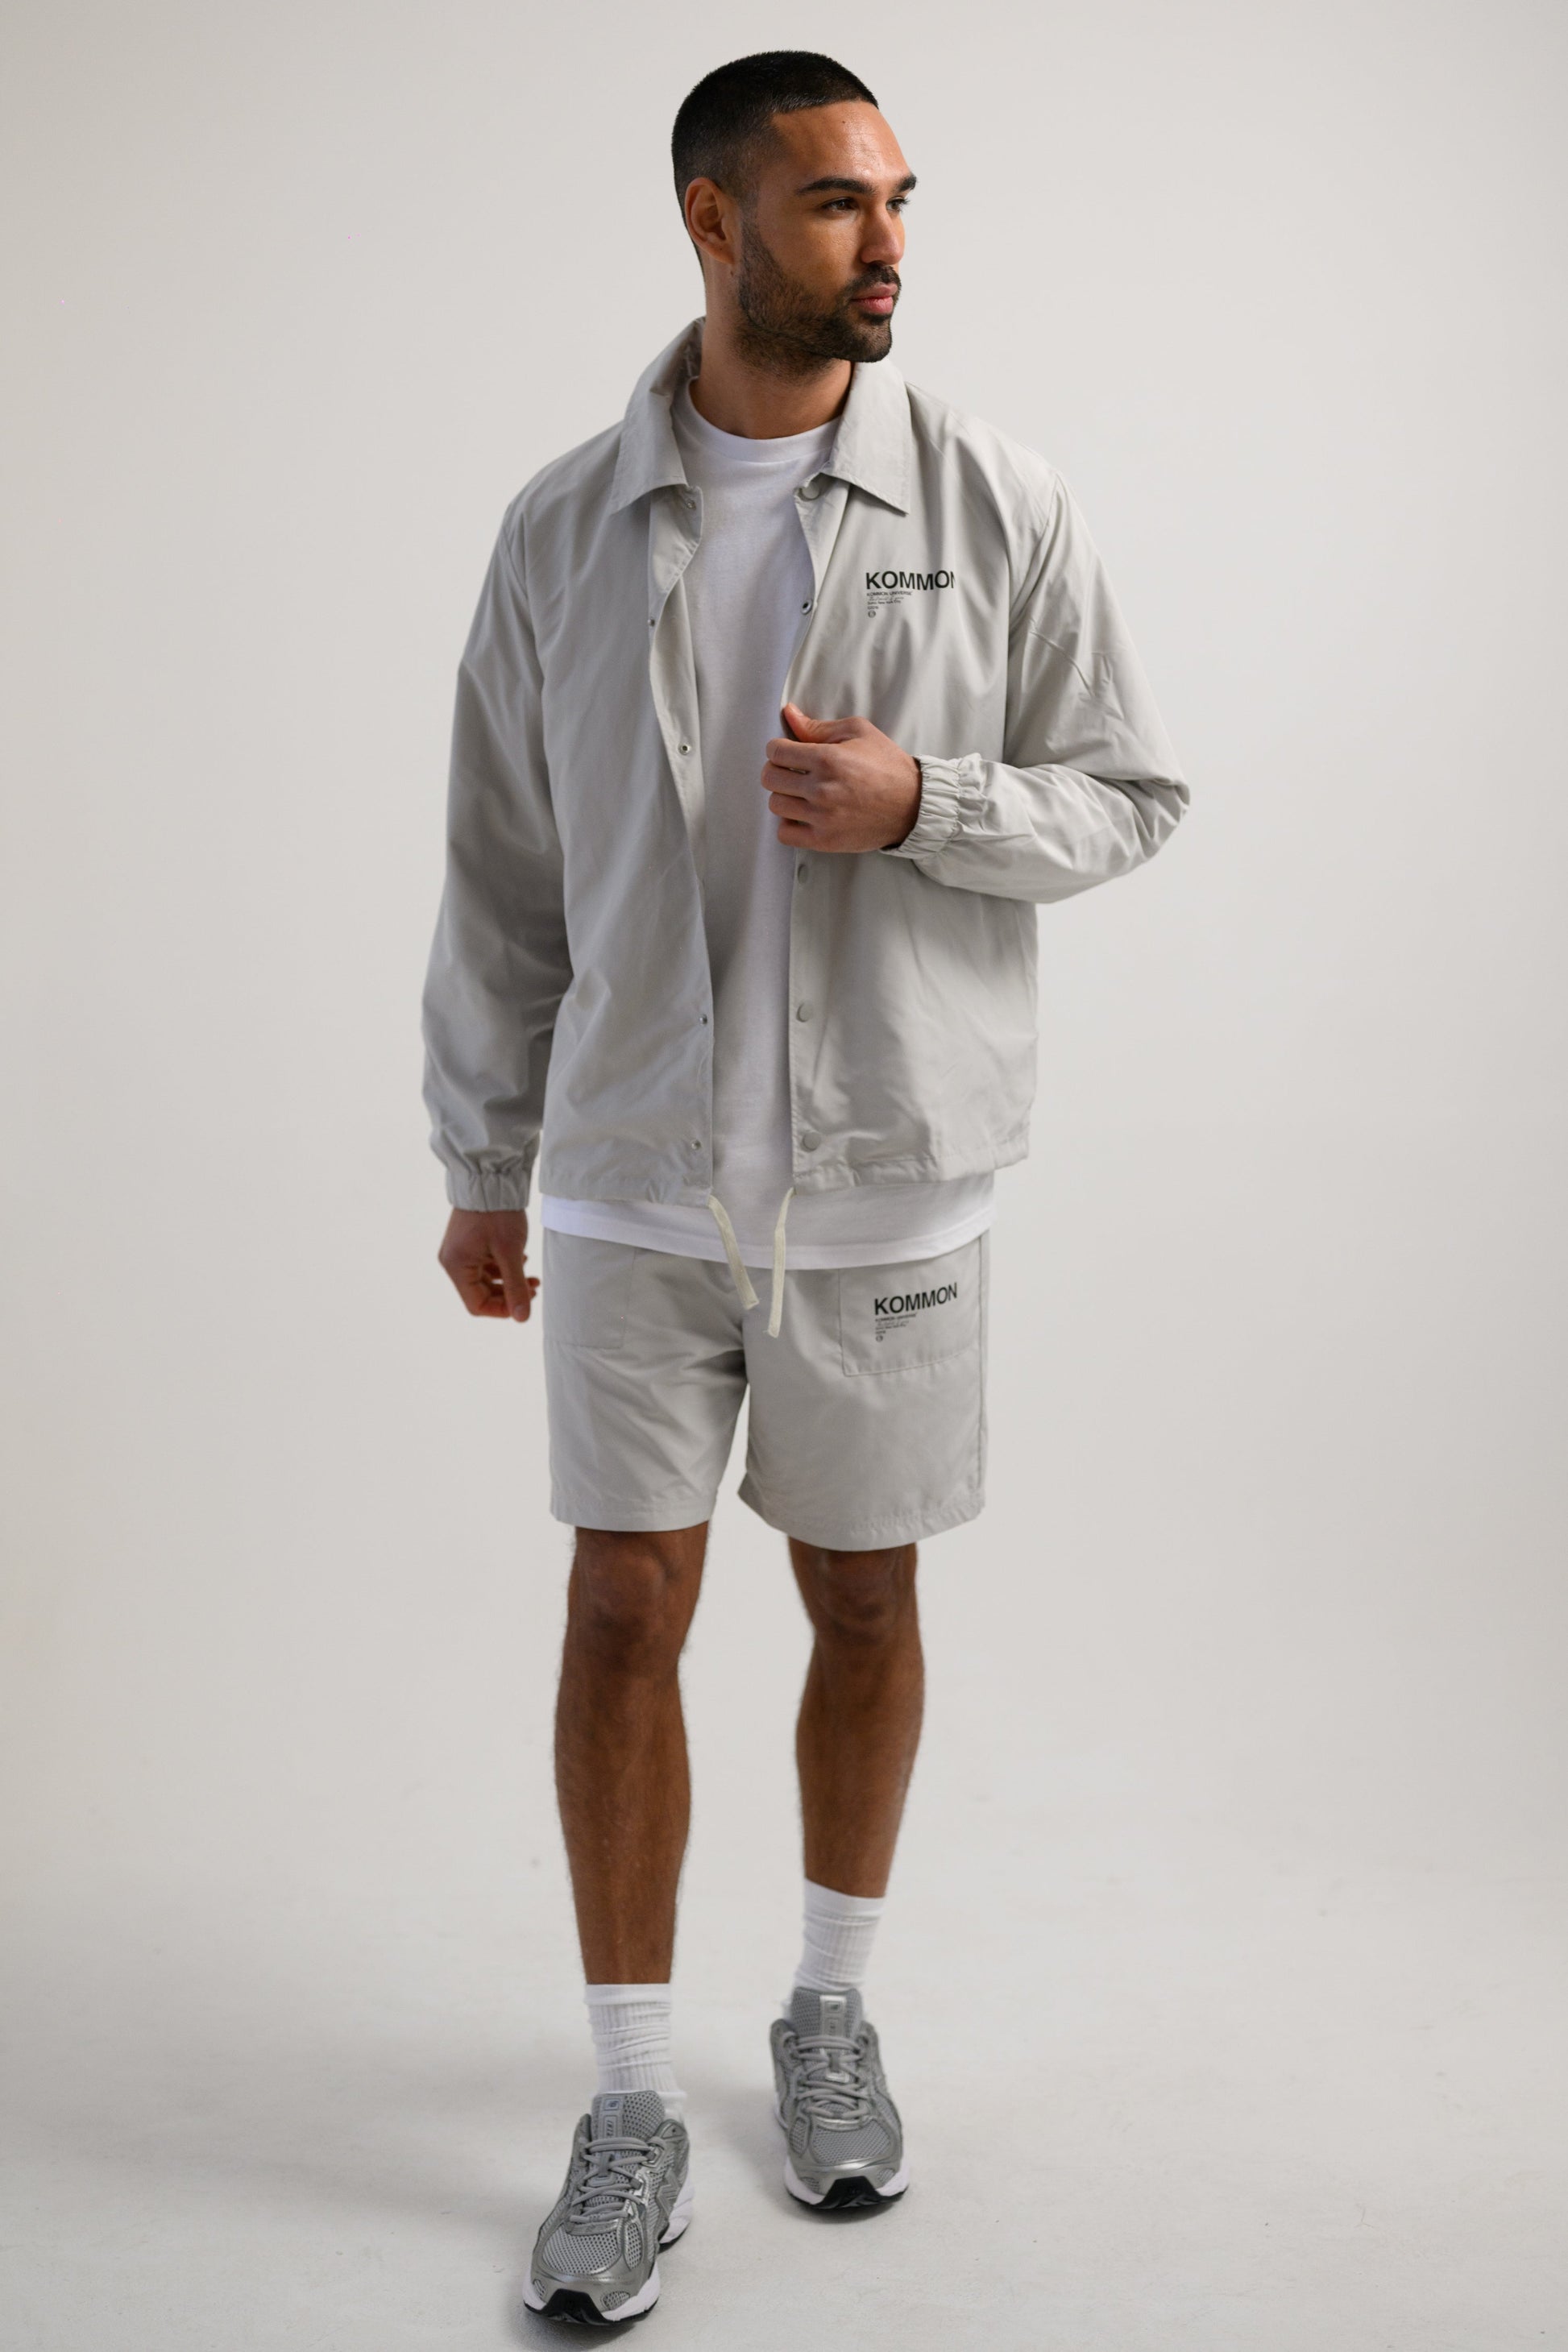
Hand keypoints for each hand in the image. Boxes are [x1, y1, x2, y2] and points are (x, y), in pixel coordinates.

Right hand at [438, 1208, 537, 1320]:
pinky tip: (522, 1259)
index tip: (523, 1305)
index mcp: (457, 1266)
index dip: (501, 1310)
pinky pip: (485, 1264)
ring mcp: (460, 1251)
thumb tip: (522, 1318)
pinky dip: (503, 1267)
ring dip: (509, 1281)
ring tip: (532, 1277)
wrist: (490, 1177)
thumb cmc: (497, 1214)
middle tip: (534, 1290)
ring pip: (486, 1279)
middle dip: (509, 1295)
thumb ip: (516, 1286)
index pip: (477, 1305)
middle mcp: (453, 1261)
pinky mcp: (469, 1242)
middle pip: (481, 1293)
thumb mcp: (510, 1252)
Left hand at [762, 702, 921, 852]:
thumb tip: (789, 713)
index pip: (776, 752)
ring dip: (783, 796)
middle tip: (791, 771)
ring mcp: (822, 817)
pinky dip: (788, 824)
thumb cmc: (887, 765)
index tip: (786, 752)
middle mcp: (821, 789)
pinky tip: (802, 815)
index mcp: (827, 759)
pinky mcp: (825, 840)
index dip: (777, 749)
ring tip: (799, 793)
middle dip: (776, 770)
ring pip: (775, 805)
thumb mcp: (858, 732)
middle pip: (769, 779)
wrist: (913, 804)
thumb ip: (818, 726)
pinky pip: (785, 834)